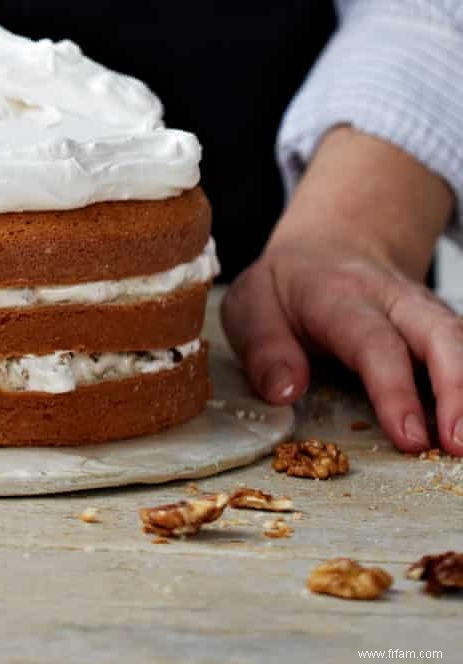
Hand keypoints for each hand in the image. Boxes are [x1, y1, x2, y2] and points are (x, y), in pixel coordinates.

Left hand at [222, 127, 461, 453]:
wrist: (329, 247)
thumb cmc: (287, 288)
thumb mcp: (251, 303)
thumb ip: (263, 347)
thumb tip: (285, 393)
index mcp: (339, 294)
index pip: (373, 341)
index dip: (394, 389)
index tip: (409, 437)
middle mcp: (392, 299)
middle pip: (438, 334)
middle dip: (456, 389)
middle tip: (456, 445)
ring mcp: (424, 311)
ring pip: (460, 340)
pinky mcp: (441, 327)